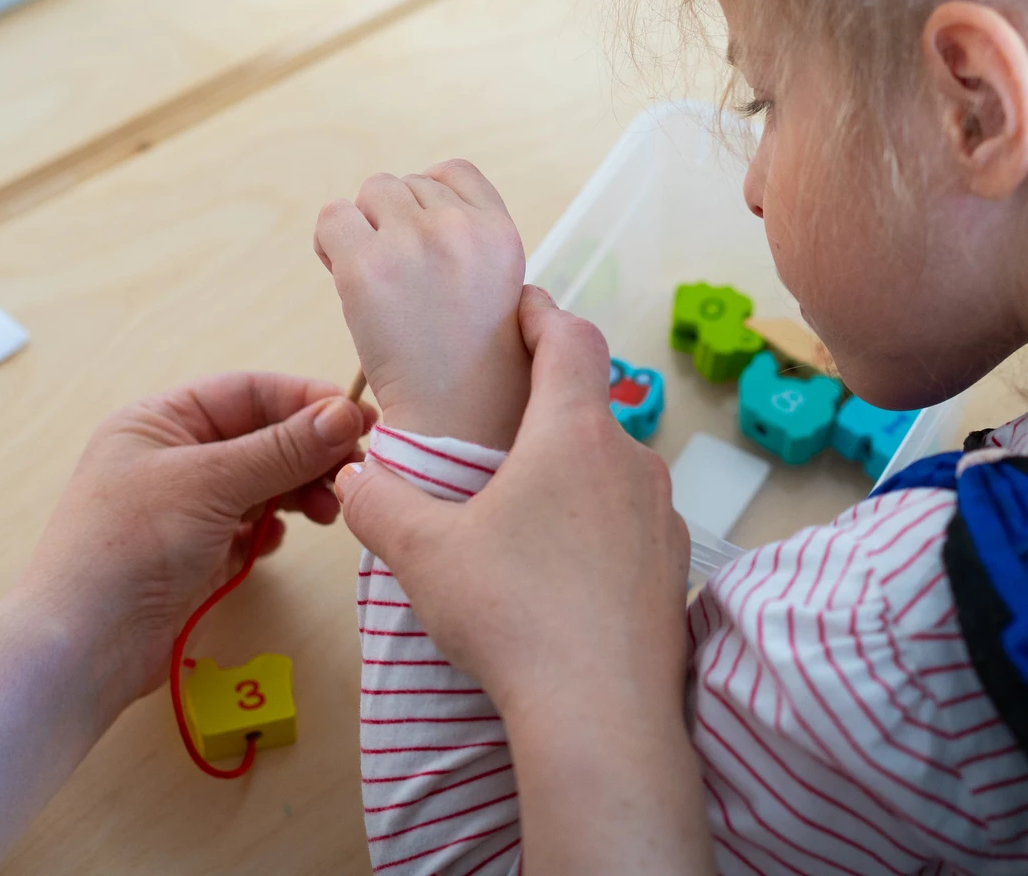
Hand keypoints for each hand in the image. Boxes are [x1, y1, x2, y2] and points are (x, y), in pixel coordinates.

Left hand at [14, 373, 371, 728]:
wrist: (83, 648)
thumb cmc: (130, 546)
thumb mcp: (209, 483)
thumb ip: (281, 449)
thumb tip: (344, 414)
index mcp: (160, 421)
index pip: (248, 393)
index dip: (306, 402)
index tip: (360, 421)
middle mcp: (172, 458)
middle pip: (261, 438)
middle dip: (308, 453)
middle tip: (353, 474)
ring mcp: (184, 509)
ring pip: (260, 484)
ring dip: (297, 492)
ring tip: (325, 513)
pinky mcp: (195, 555)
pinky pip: (249, 528)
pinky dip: (269, 530)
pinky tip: (273, 541)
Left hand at [314, 159, 529, 448]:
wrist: (457, 421)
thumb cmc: (475, 368)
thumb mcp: (499, 290)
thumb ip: (467, 244)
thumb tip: (415, 210)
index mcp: (501, 231)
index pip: (454, 171)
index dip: (429, 200)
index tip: (419, 242)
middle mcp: (459, 227)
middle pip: (404, 184)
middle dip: (392, 221)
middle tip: (393, 276)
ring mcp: (412, 242)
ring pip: (369, 193)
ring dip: (362, 229)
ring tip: (371, 278)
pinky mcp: (367, 267)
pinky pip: (332, 218)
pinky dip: (330, 244)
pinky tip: (345, 279)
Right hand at [334, 286, 689, 721]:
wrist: (601, 717)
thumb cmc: (512, 615)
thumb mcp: (423, 554)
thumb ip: (380, 503)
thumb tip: (351, 477)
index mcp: (574, 434)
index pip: (570, 340)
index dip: (542, 315)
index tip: (518, 310)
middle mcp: (632, 463)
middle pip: (591, 409)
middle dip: (545, 411)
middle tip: (500, 426)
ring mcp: (664, 520)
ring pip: (613, 474)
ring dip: (572, 477)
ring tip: (522, 512)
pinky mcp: (675, 573)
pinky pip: (633, 530)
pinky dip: (598, 533)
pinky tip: (560, 575)